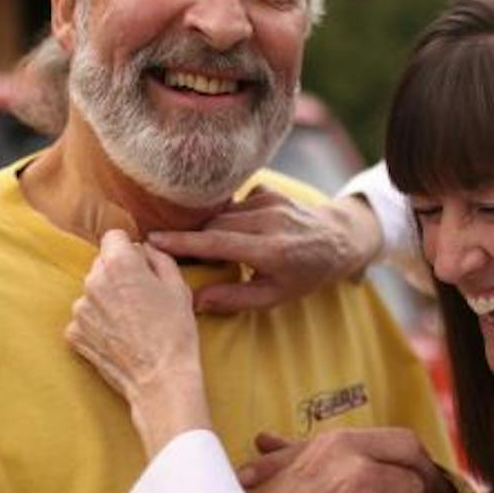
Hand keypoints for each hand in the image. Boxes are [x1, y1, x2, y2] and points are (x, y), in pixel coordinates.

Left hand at [66, 230, 210, 454]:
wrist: (160, 380)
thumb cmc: (175, 332)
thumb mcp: (178, 286)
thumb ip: (159, 257)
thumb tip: (145, 248)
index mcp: (120, 263)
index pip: (114, 236)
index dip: (129, 248)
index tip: (140, 264)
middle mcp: (93, 281)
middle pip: (102, 264)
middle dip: (118, 273)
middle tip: (141, 297)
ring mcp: (80, 309)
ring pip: (93, 291)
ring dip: (107, 299)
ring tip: (131, 322)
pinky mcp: (74, 333)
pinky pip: (85, 318)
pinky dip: (98, 324)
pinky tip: (118, 337)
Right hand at [146, 188, 382, 313]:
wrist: (339, 241)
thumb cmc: (306, 275)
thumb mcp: (275, 296)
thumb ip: (234, 299)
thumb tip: (194, 301)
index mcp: (272, 250)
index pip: (217, 242)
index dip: (183, 242)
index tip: (154, 241)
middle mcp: (271, 221)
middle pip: (214, 226)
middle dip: (193, 239)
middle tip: (178, 256)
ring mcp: (271, 202)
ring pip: (223, 214)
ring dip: (211, 230)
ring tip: (210, 248)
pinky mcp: (270, 191)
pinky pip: (236, 203)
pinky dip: (229, 218)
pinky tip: (239, 231)